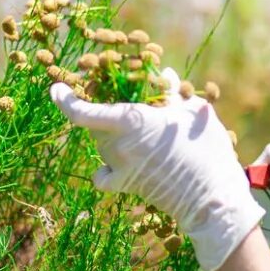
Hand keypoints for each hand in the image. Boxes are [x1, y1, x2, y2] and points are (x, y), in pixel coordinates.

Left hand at [48, 68, 264, 270]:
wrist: (213, 197)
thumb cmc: (207, 149)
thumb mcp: (194, 112)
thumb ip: (172, 93)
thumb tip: (165, 73)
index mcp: (132, 120)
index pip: (81, 110)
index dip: (64, 98)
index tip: (56, 88)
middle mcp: (118, 144)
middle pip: (97, 123)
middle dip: (107, 112)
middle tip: (131, 107)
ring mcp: (120, 166)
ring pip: (103, 144)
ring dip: (116, 135)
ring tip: (148, 136)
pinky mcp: (127, 185)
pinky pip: (104, 174)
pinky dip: (107, 167)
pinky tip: (120, 164)